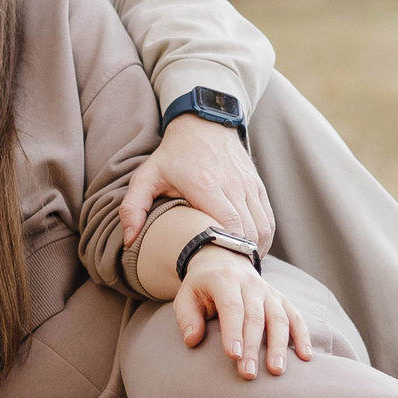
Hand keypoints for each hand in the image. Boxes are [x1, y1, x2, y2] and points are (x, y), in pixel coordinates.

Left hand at [120, 114, 274, 252]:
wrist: (204, 123)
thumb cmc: (173, 154)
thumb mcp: (146, 176)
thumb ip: (133, 208)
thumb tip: (129, 240)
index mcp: (204, 185)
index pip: (228, 225)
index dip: (227, 250)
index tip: (216, 267)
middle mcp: (232, 185)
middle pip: (248, 232)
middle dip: (240, 256)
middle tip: (226, 274)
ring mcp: (248, 185)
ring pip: (263, 228)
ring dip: (254, 250)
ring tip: (237, 266)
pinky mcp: (257, 186)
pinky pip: (268, 219)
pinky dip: (263, 238)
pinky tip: (250, 250)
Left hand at [174, 248, 310, 379]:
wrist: (224, 260)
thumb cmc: (202, 286)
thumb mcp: (186, 296)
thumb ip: (187, 317)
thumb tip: (193, 341)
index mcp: (225, 281)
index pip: (232, 307)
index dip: (233, 331)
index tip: (233, 355)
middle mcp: (250, 284)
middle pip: (255, 317)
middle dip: (253, 347)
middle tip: (249, 374)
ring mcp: (268, 292)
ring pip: (278, 318)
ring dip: (279, 346)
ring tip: (276, 371)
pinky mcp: (281, 299)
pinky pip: (295, 317)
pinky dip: (302, 336)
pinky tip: (305, 356)